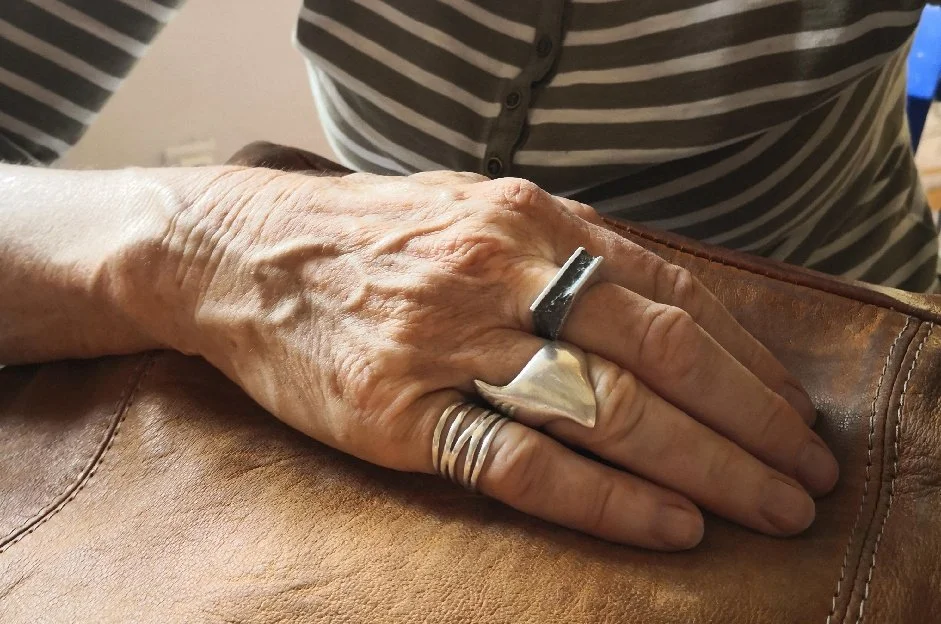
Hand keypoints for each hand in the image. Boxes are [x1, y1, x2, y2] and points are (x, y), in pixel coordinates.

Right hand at [146, 166, 836, 549]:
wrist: (243, 253)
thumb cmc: (370, 236)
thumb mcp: (476, 209)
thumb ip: (567, 249)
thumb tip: (663, 304)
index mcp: (530, 218)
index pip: (673, 292)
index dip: (747, 357)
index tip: (791, 408)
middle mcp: (500, 272)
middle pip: (660, 353)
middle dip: (750, 420)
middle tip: (805, 473)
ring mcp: (450, 344)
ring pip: (607, 410)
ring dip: (703, 465)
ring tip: (766, 506)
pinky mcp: (403, 412)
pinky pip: (522, 463)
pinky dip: (605, 500)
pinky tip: (668, 527)